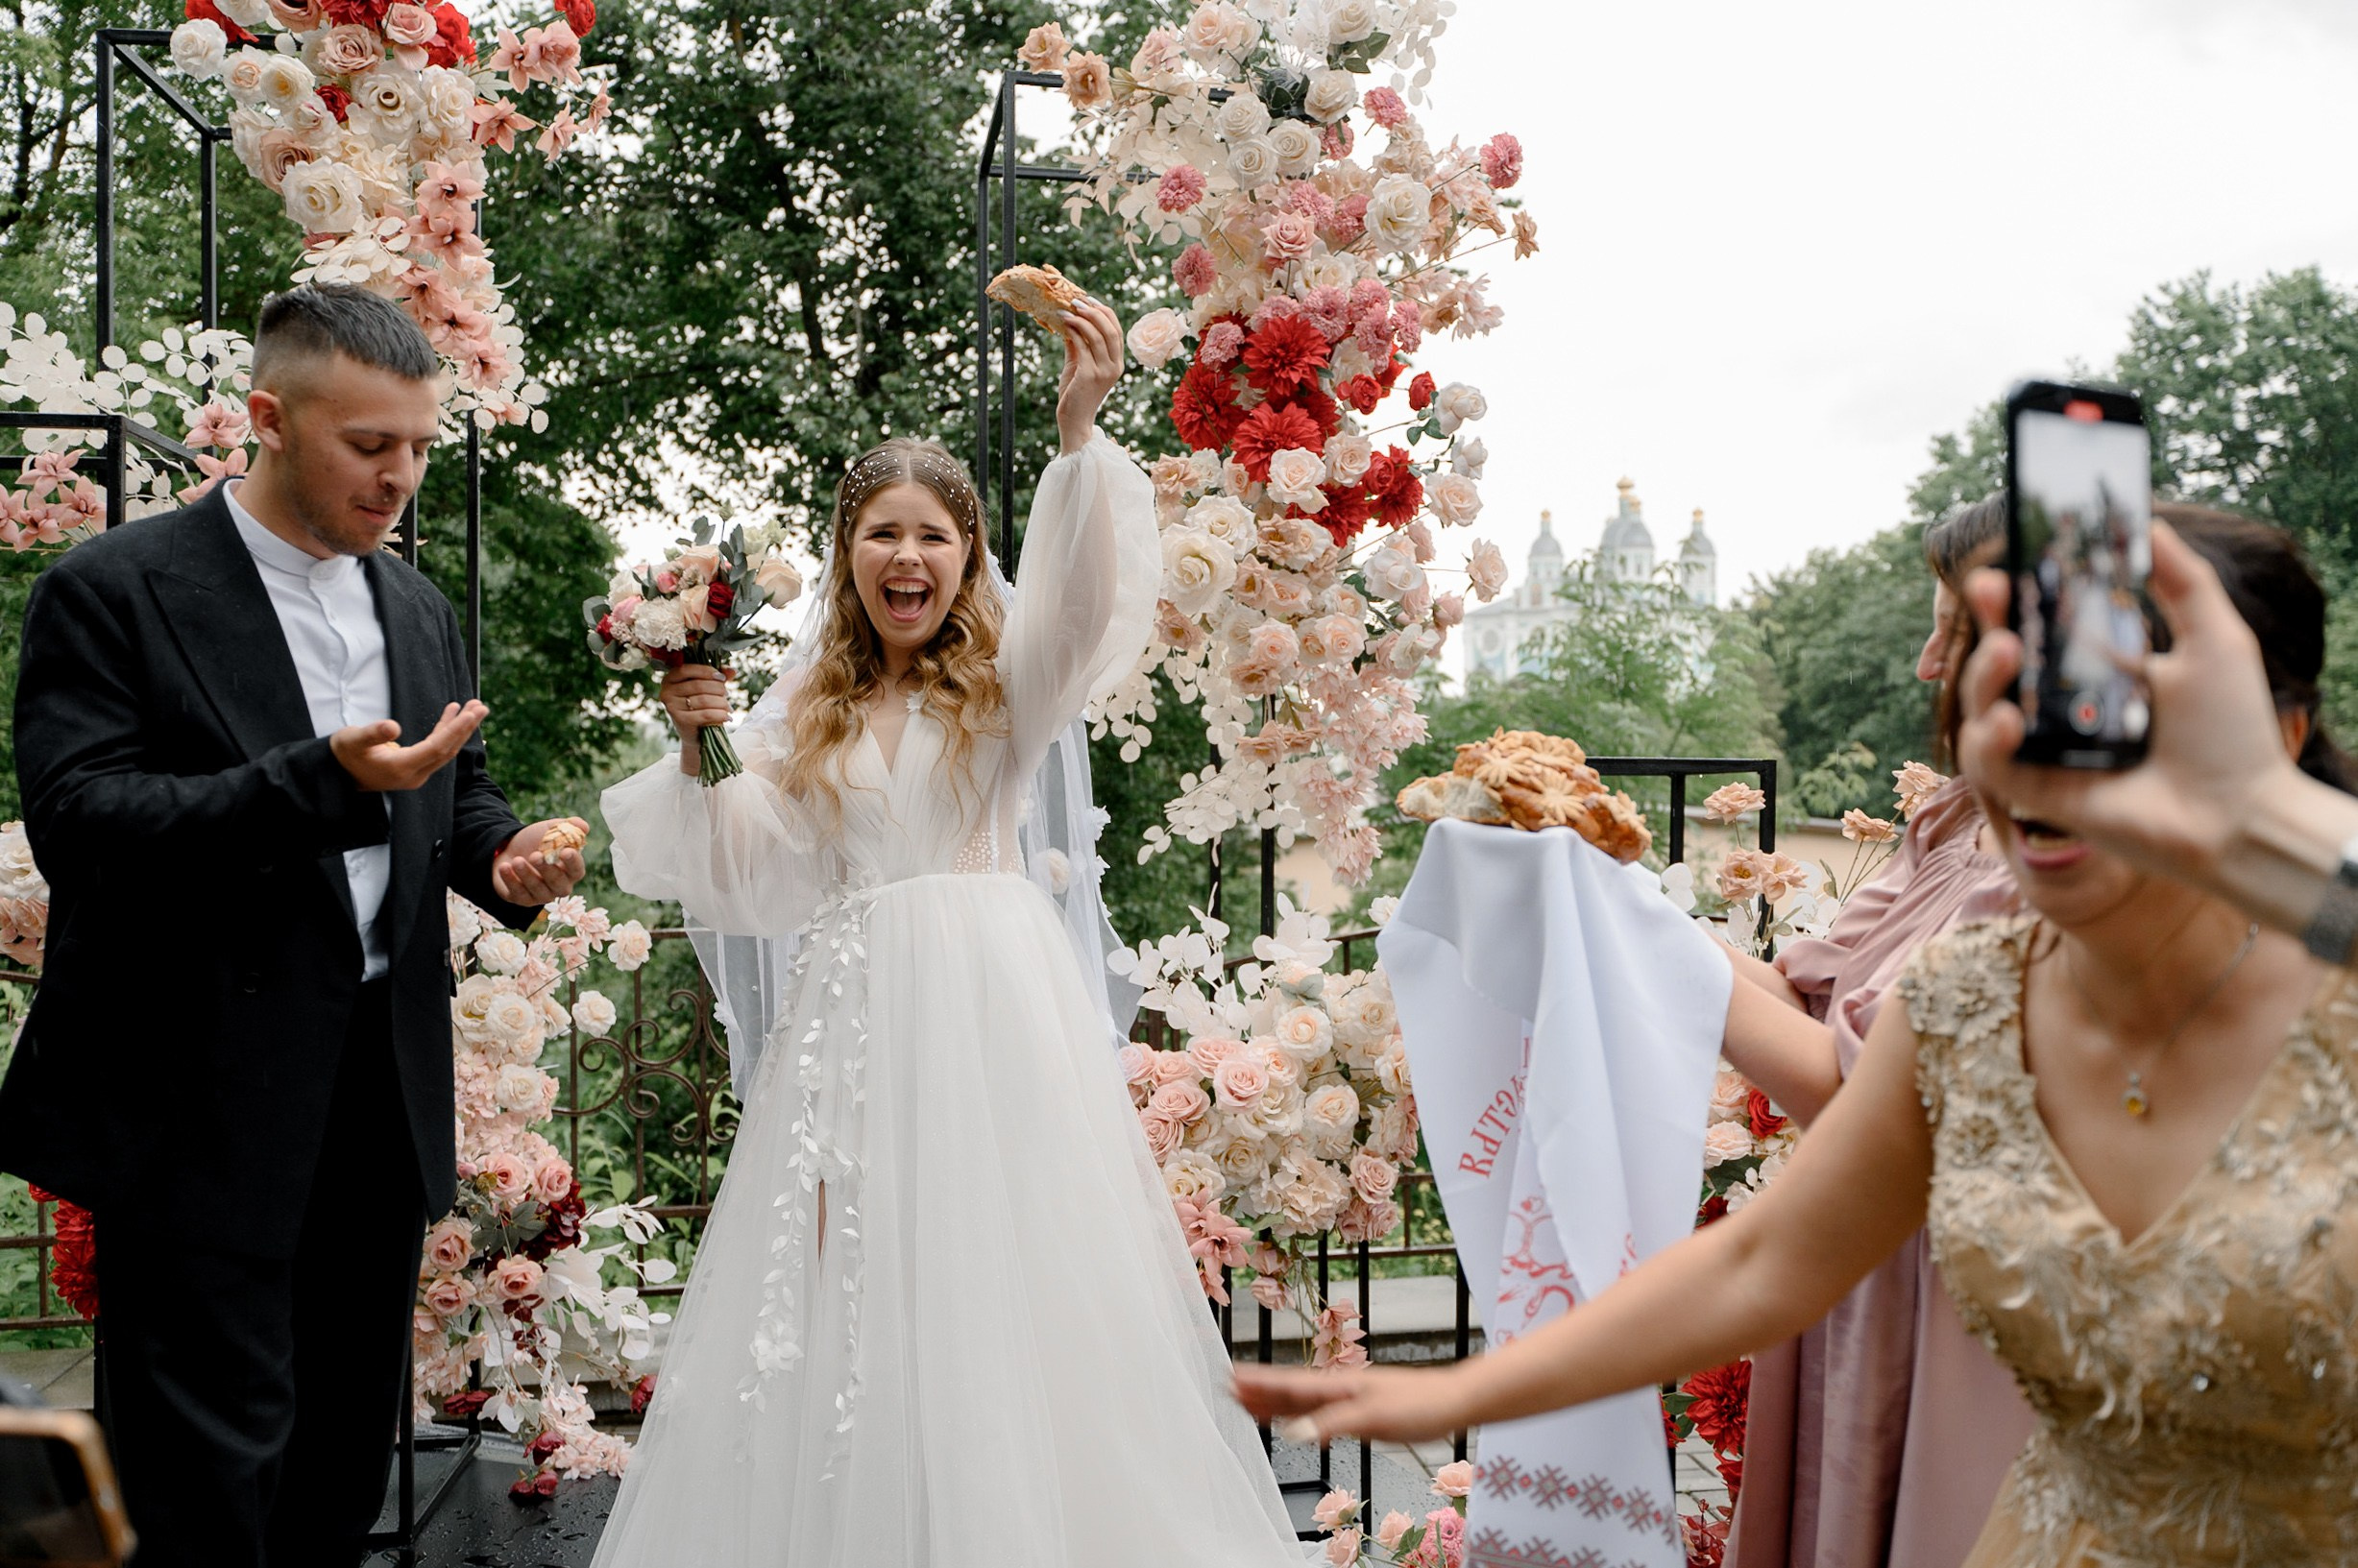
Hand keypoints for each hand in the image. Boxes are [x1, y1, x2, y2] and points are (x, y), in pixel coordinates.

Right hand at [332, 701, 486, 791]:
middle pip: (447, 749)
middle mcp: (414, 774)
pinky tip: (453, 713)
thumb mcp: (353, 740)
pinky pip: (437, 748)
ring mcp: (416, 772)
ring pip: (445, 749)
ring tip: (475, 707)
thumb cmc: (345, 754)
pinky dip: (446, 730)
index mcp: (401, 768)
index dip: (455, 730)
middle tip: (482, 706)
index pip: (436, 747)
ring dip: (460, 728)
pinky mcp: (416, 767)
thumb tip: (392, 727)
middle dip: (466, 727)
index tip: (471, 714)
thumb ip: (372, 734)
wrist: (338, 773)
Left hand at [491, 818, 588, 905]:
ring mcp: (541, 895)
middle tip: (535, 855)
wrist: (509, 848)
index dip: (573, 862)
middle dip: (547, 870)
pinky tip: (504, 866)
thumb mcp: (551, 829)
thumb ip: (568, 827)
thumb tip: (584, 827)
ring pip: (538, 890)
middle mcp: (559, 886)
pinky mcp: (523, 899)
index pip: (577, 870)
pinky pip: (519, 894)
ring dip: (527, 875)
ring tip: (516, 860)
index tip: (566, 851)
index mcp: (570, 870)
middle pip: (558, 884)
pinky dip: (511, 880)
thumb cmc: (535, 841)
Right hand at [659, 664, 731, 740]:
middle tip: (727, 694)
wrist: (694, 732)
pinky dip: (720, 715)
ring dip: (721, 703)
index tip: (722, 678)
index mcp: (670, 678)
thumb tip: (732, 671)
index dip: (707, 671)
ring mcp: (671, 706)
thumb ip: (718, 676)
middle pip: (698, 685)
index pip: (688, 669)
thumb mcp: (707, 687)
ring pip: (704, 700)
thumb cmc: (699, 705)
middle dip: (718, 689)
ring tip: (728, 707)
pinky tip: (727, 717)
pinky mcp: (680, 720)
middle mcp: (666, 691)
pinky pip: (705, 714)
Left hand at [1054, 298, 1123, 454]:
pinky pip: (1083, 346)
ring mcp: (1104, 371)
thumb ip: (1077, 345)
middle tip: (1075, 300)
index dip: (1103, 311)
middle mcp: (1115, 366)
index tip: (1087, 299)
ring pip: (1097, 335)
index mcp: (1117, 363)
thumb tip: (1070, 321)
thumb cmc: (1074, 395)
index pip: (1116, 329)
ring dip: (1081, 318)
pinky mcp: (1090, 375)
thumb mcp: (1077, 365)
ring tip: (1066, 310)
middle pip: (1110, 328)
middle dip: (1093, 310)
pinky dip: (1073, 331)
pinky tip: (1063, 324)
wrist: (1073, 421)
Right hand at [1230, 1362, 1469, 1444]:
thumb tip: (1295, 1433)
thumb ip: (1333, 1423)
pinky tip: (1294, 1421)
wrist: (1453, 1401)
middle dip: (1259, 1390)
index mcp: (1338, 1385)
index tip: (1231, 1378)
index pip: (1289, 1384)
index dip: (1260, 1384)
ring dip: (1275, 1402)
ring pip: (1303, 1401)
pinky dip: (1300, 1415)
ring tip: (1247, 1401)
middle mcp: (1339, 1389)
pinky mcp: (1360, 1412)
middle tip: (1227, 1387)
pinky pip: (1320, 1413)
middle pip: (1289, 1391)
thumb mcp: (1374, 1417)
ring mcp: (1349, 1399)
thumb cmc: (1421, 1405)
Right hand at [1957, 520, 2294, 880]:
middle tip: (1990, 587)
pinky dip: (1986, 738)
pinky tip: (2008, 719)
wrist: (2239, 814)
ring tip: (2007, 649)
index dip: (2020, 594)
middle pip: (2001, 657)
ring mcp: (2045, 748)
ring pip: (1982, 703)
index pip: (2043, 624)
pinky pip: (1987, 761)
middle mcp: (2064, 707)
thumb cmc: (2232, 733)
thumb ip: (2183, 579)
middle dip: (1988, 620)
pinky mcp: (2035, 789)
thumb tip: (2147, 520)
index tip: (2014, 562)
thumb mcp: (2215, 637)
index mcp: (2098, 670)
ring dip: (1983, 672)